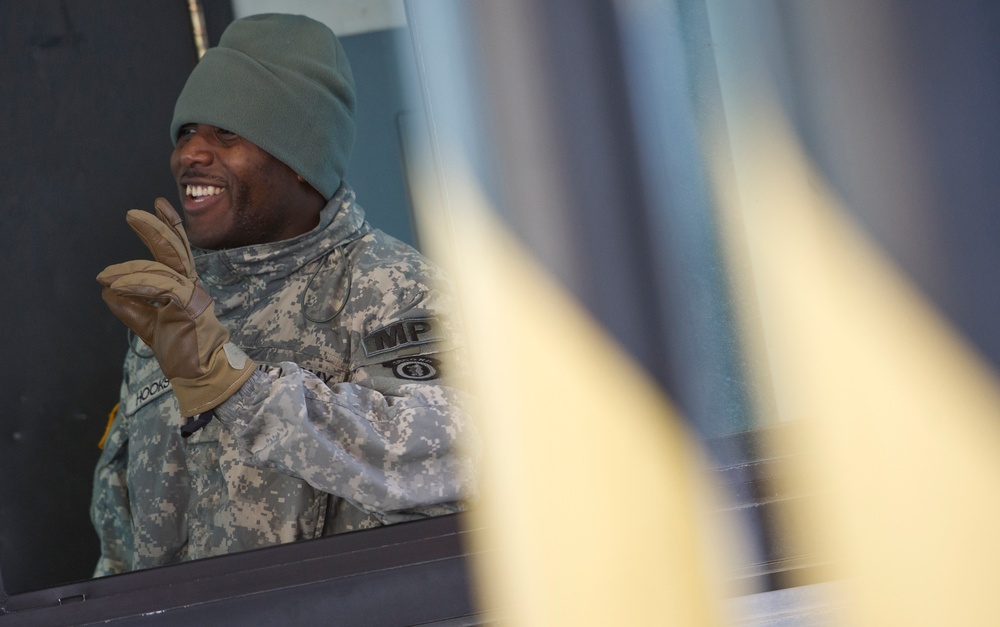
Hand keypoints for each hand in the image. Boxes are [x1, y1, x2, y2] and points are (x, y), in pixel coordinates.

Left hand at [97, 198, 254, 416]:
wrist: (201, 374)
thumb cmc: (183, 351)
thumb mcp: (150, 327)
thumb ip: (132, 309)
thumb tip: (108, 292)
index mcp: (185, 287)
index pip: (178, 250)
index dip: (169, 225)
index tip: (157, 205)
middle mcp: (191, 286)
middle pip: (175, 248)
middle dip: (155, 227)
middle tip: (132, 214)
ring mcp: (192, 295)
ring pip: (162, 267)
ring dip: (129, 269)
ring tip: (104, 275)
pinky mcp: (189, 306)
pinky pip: (160, 287)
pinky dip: (136, 285)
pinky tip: (116, 287)